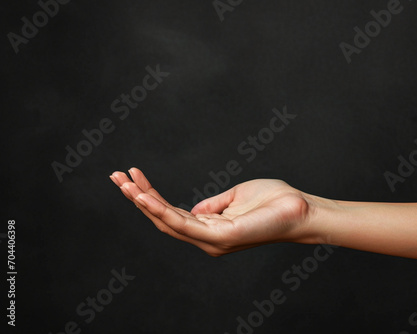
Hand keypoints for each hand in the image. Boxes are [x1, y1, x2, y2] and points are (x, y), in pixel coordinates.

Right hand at [110, 168, 311, 255]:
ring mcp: (211, 241)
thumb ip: (212, 206)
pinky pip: (183, 224)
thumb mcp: (234, 198)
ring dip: (143, 202)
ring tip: (123, 183)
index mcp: (209, 228)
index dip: (149, 197)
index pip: (171, 214)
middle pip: (163, 219)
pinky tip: (144, 195)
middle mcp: (206, 238)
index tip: (132, 175)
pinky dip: (161, 210)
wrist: (301, 209)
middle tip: (116, 177)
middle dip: (138, 198)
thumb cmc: (273, 202)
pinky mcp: (220, 238)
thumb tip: (193, 209)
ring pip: (167, 222)